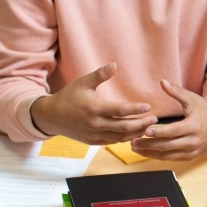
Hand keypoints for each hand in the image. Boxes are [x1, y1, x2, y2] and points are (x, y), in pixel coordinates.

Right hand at [29, 63, 156, 144]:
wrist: (52, 116)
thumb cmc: (69, 96)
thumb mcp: (83, 83)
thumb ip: (100, 75)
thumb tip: (115, 64)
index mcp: (94, 108)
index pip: (120, 111)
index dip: (135, 109)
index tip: (148, 107)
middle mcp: (95, 124)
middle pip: (123, 127)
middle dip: (141, 124)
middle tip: (154, 120)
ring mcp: (94, 135)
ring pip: (120, 138)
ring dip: (136, 133)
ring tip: (149, 128)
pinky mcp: (93, 141)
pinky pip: (113, 142)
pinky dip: (125, 139)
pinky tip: (135, 133)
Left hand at [130, 80, 206, 160]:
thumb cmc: (206, 111)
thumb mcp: (193, 99)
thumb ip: (176, 92)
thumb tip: (162, 81)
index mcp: (194, 126)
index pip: (173, 131)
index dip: (158, 132)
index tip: (145, 131)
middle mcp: (193, 141)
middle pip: (167, 145)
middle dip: (148, 144)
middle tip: (132, 141)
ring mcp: (192, 151)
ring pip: (167, 155)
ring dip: (150, 153)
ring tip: (135, 147)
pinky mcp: (190, 157)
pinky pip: (171, 159)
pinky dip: (158, 156)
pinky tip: (146, 152)